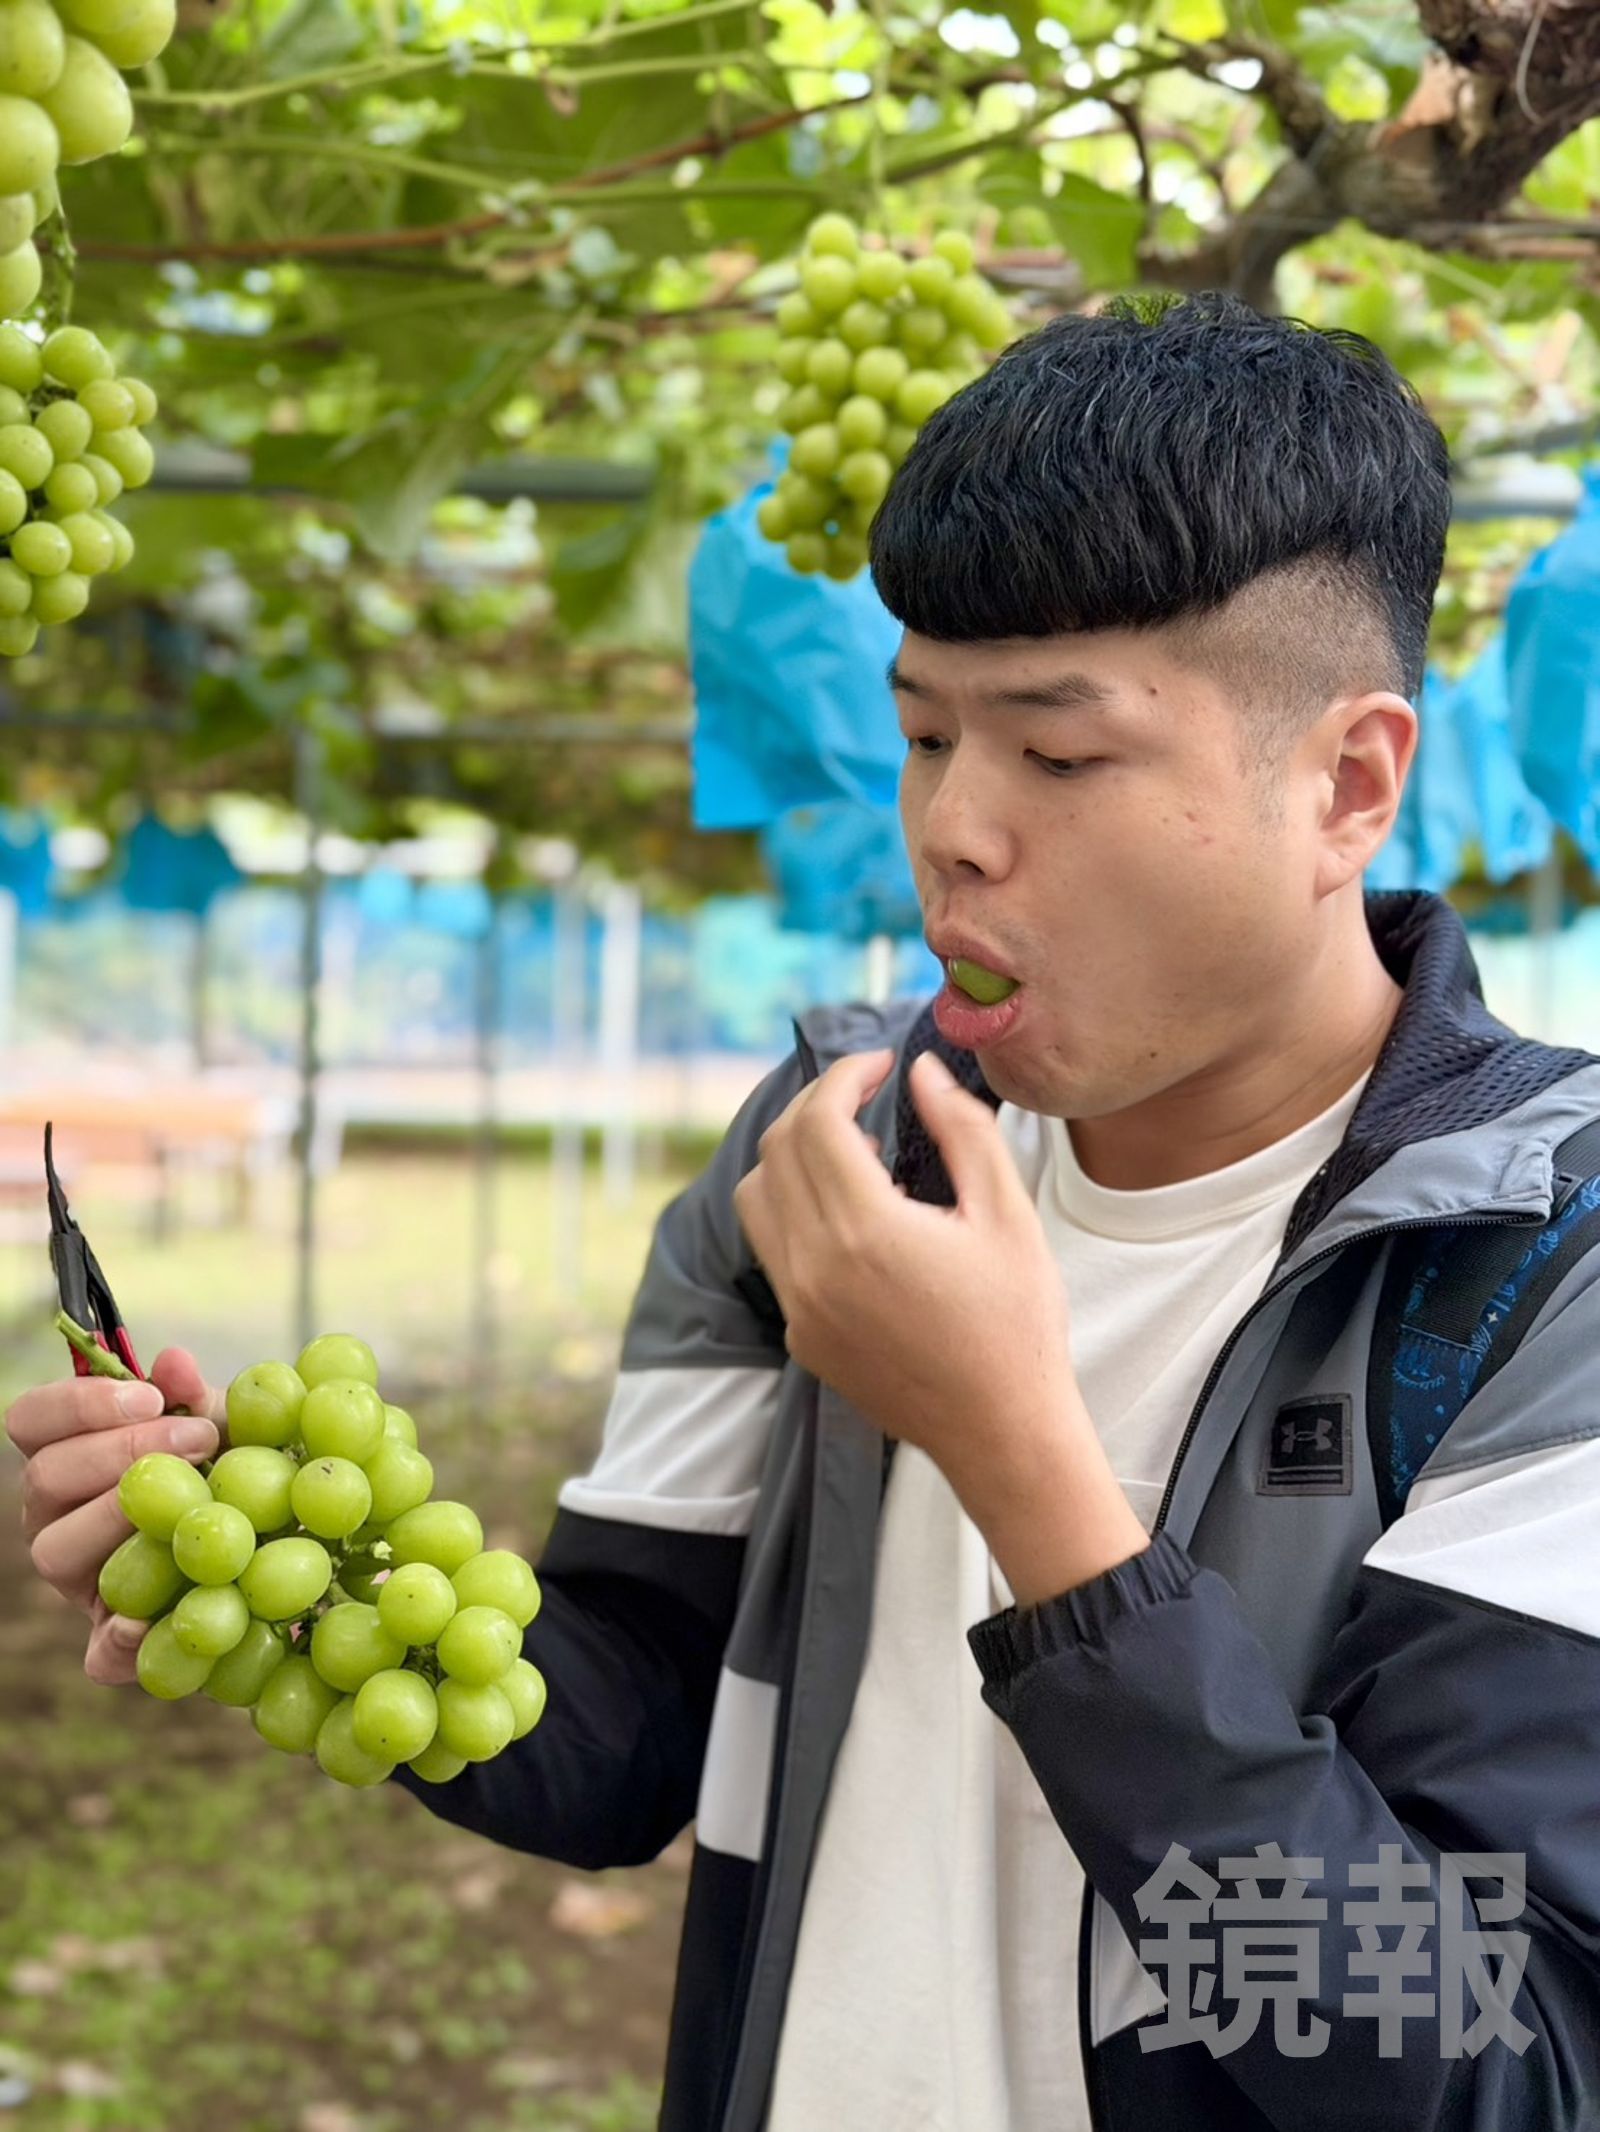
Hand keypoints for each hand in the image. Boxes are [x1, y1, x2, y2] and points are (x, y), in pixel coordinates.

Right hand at [6, 1348, 226, 1684]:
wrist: (274, 1548)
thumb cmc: (227, 1472)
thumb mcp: (221, 1428)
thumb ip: (193, 1397)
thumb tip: (172, 1361)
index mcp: (68, 1459)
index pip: (30, 1420)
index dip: (78, 1404)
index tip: (149, 1397)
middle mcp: (55, 1519)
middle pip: (44, 1478)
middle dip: (120, 1451)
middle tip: (197, 1439)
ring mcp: (76, 1582)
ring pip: (55, 1551)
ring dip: (119, 1517)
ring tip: (194, 1498)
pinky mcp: (109, 1644)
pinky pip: (97, 1651)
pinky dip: (120, 1638)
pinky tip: (152, 1618)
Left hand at [732, 1047, 1079, 1513]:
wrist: (1003, 1432)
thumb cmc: (1017, 1324)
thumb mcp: (1008, 1214)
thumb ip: (962, 1130)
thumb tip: (921, 1071)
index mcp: (864, 1232)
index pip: (818, 1122)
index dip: (846, 1076)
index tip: (881, 1065)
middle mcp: (813, 1268)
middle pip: (776, 1150)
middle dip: (819, 1106)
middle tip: (870, 1097)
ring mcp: (799, 1306)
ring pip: (757, 1198)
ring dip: (795, 1158)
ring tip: (862, 1158)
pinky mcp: (801, 1335)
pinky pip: (775, 1250)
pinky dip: (799, 1211)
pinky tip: (860, 1219)